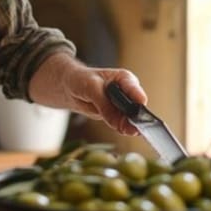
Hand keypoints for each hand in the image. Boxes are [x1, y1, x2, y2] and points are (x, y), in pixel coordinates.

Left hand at [28, 53, 147, 135]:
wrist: (71, 87)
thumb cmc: (81, 80)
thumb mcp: (91, 88)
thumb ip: (105, 105)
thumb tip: (119, 123)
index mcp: (124, 79)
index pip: (136, 91)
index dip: (139, 102)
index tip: (139, 111)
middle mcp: (128, 92)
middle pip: (137, 107)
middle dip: (136, 118)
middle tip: (133, 128)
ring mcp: (124, 105)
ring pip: (132, 119)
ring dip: (130, 126)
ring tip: (127, 130)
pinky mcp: (117, 116)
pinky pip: (123, 124)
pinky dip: (123, 129)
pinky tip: (123, 131)